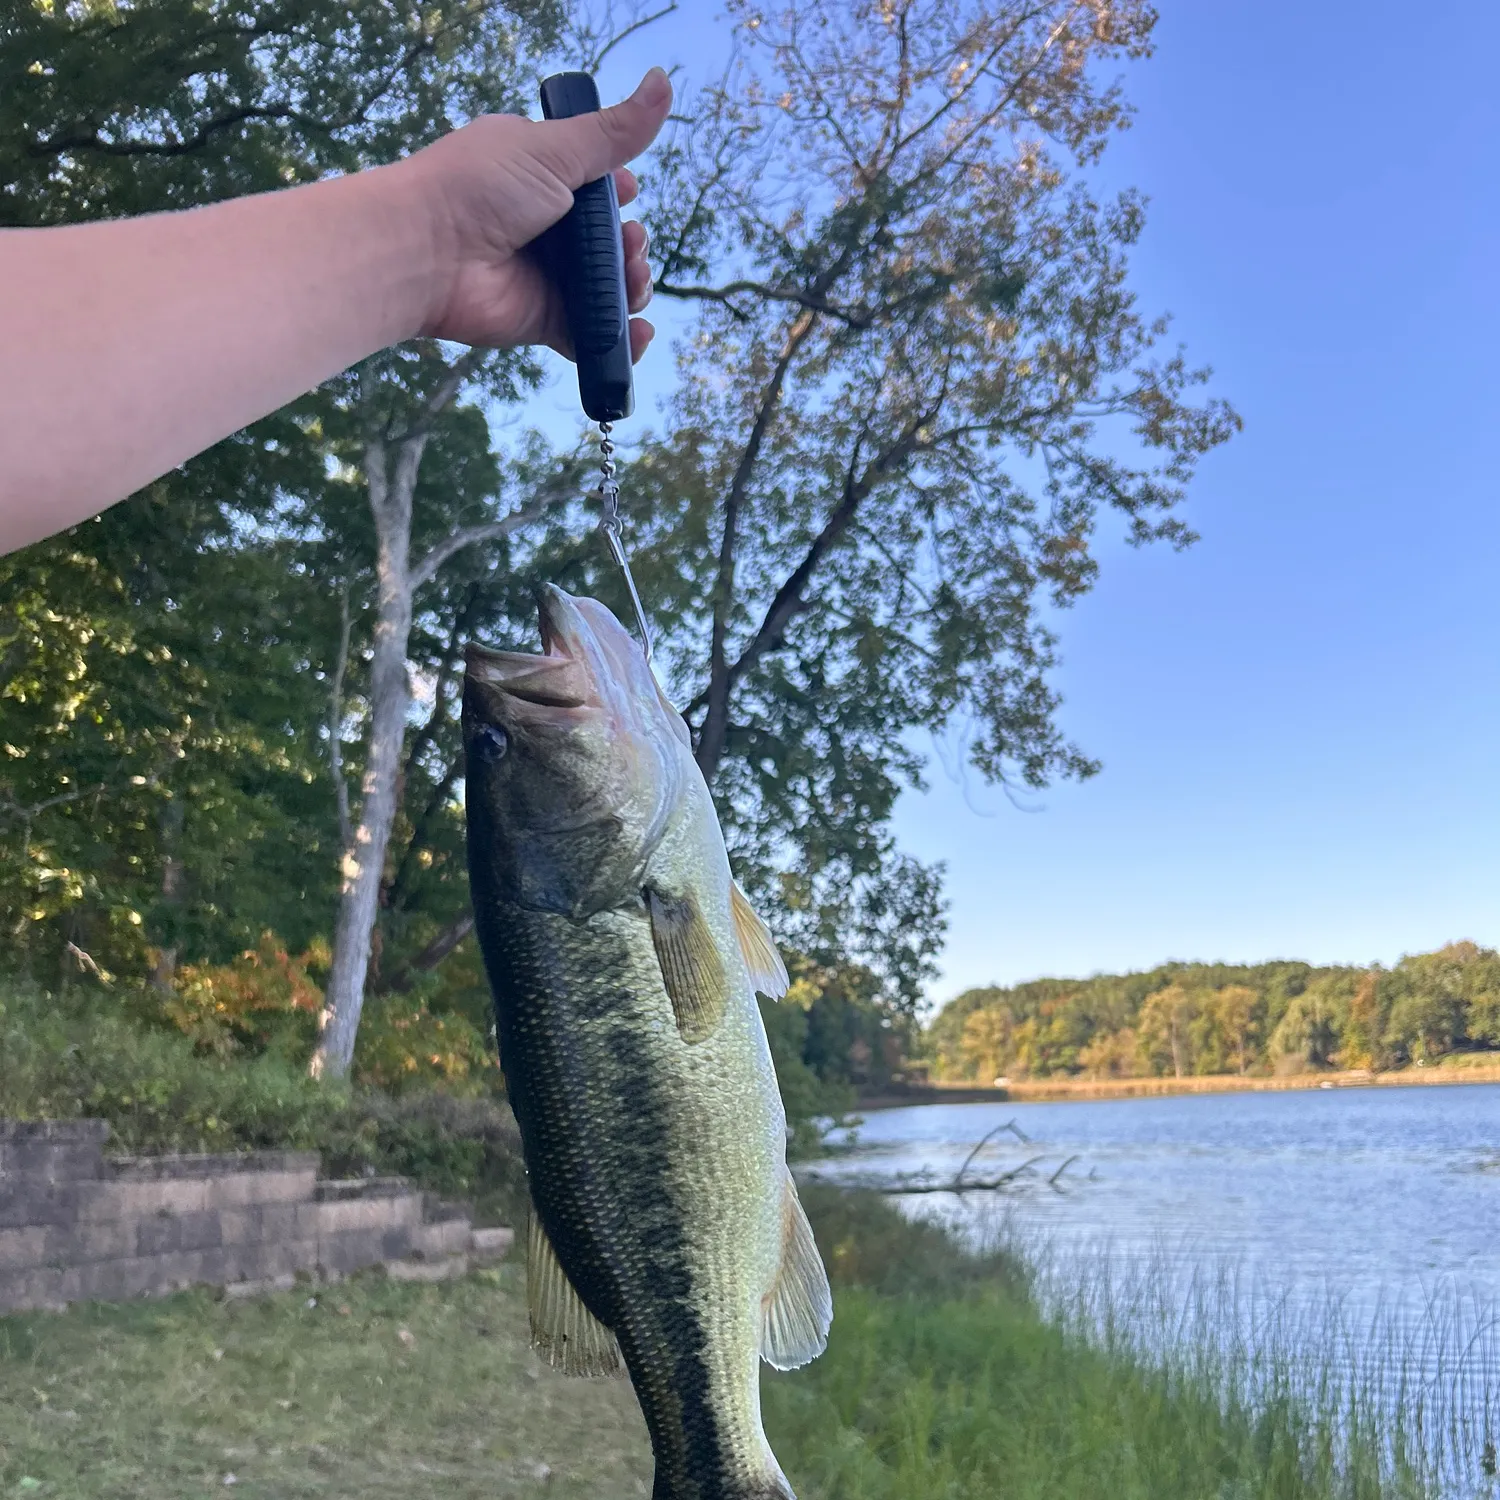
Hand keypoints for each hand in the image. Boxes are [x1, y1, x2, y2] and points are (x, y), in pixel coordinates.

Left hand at [393, 68, 672, 360]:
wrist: (426, 252)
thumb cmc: (479, 186)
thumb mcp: (553, 149)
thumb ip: (611, 132)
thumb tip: (663, 80)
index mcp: (542, 176)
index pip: (598, 188)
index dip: (622, 194)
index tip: (628, 194)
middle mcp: (546, 228)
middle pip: (611, 241)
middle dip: (633, 245)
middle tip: (629, 245)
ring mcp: (546, 277)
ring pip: (609, 287)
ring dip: (632, 285)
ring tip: (631, 280)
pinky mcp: (545, 320)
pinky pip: (592, 333)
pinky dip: (620, 337)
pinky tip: (637, 331)